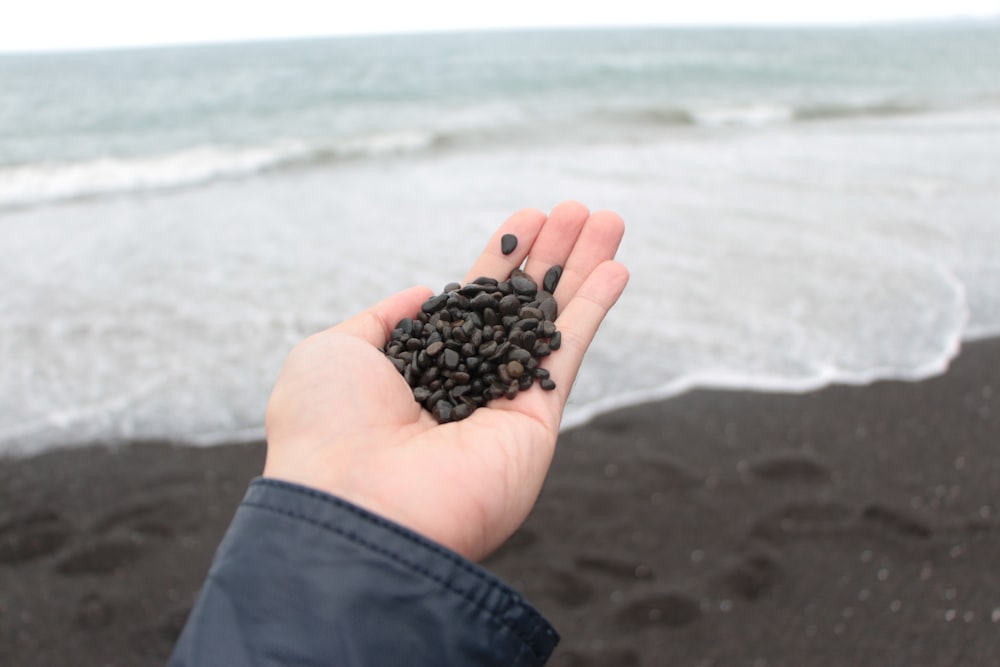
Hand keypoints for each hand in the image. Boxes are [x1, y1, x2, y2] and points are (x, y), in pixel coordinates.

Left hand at [262, 201, 628, 560]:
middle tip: (581, 209)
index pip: (473, 302)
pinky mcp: (537, 423)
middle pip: (520, 306)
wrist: (354, 506)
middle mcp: (468, 385)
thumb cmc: (327, 430)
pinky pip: (569, 353)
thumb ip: (382, 319)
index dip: (502, 259)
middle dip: (553, 255)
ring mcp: (505, 404)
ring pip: (553, 323)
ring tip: (609, 219)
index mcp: (421, 369)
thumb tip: (423, 292)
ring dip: (584, 270)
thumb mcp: (335, 353)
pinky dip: (595, 310)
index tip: (530, 217)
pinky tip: (616, 267)